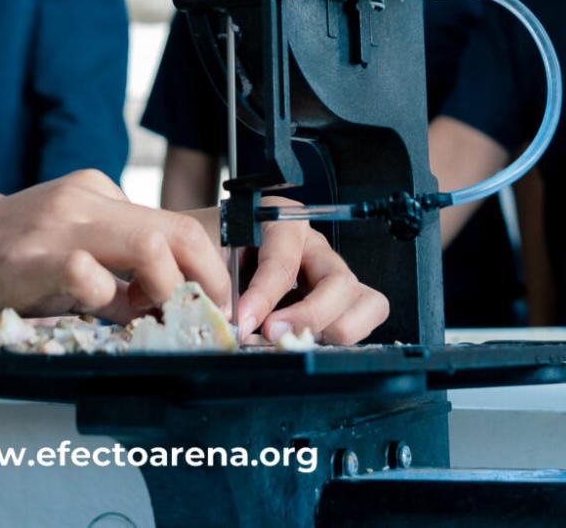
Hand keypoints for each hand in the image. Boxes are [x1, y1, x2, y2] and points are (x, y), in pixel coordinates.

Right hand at [0, 169, 229, 322]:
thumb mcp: (61, 243)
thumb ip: (110, 258)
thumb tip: (167, 296)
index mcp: (93, 190)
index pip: (173, 223)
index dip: (204, 269)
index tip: (209, 305)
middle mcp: (83, 197)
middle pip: (178, 229)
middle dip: (207, 281)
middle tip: (207, 319)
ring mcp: (61, 223)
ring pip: (151, 246)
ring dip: (165, 292)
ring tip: (148, 317)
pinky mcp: (37, 255)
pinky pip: (97, 281)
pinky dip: (108, 307)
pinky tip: (91, 315)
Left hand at [185, 197, 389, 344]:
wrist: (197, 253)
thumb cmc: (204, 251)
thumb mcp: (203, 255)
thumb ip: (216, 282)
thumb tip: (230, 321)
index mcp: (281, 221)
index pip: (284, 262)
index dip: (264, 296)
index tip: (242, 322)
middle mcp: (313, 244)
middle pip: (338, 280)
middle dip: (310, 315)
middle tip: (274, 336)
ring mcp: (331, 271)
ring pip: (365, 299)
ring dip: (336, 328)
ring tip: (298, 342)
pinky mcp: (340, 298)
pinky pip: (368, 311)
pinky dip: (347, 334)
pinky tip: (310, 342)